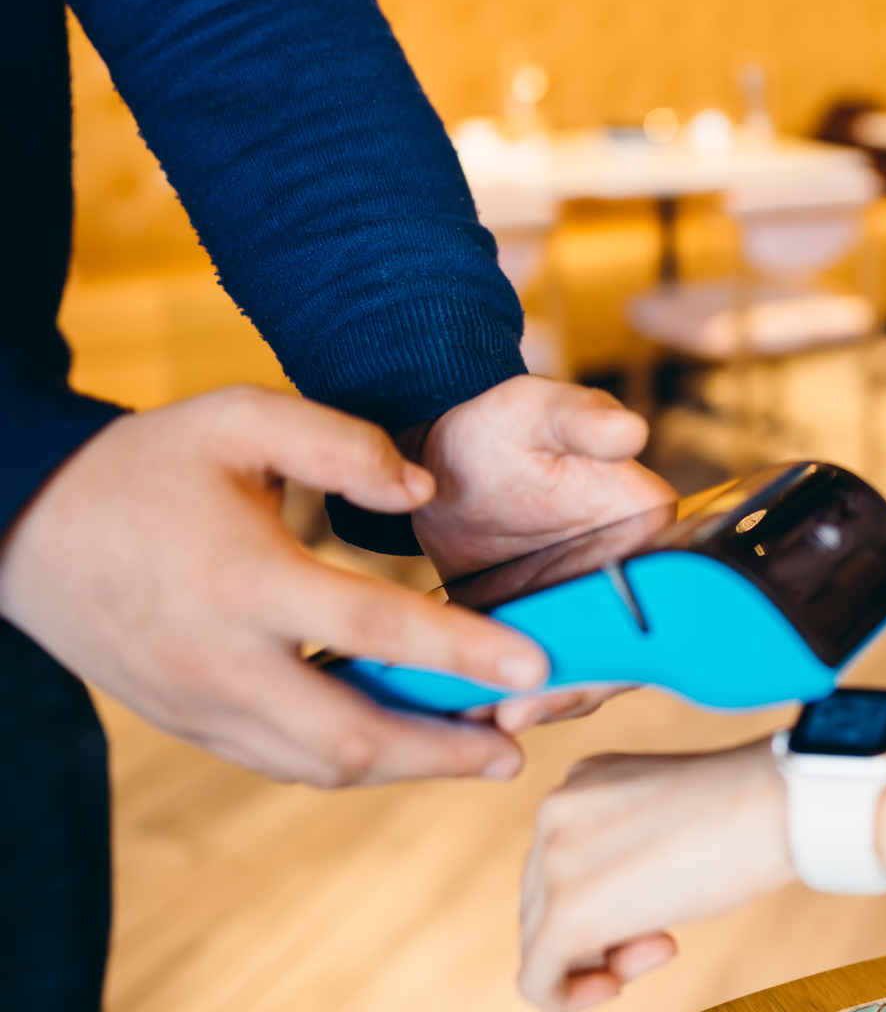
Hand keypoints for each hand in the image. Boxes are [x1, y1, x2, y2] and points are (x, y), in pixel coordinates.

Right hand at [0, 387, 549, 785]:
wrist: (27, 524)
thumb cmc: (147, 464)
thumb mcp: (238, 417)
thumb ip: (340, 442)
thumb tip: (424, 490)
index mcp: (243, 582)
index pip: (375, 628)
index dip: (462, 652)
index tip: (536, 664)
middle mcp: (222, 662)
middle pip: (353, 737)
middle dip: (445, 753)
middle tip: (516, 747)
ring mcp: (200, 706)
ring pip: (319, 766)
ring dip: (406, 768)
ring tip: (479, 755)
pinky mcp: (189, 725)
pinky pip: (281, 763)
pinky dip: (350, 763)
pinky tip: (403, 745)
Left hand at [412, 376, 675, 731]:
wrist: (441, 450)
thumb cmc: (502, 422)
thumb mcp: (540, 412)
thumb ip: (582, 420)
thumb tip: (630, 430)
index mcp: (646, 529)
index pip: (656, 601)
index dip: (625, 644)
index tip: (580, 668)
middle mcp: (625, 578)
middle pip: (619, 652)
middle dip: (572, 689)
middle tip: (514, 713)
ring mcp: (580, 610)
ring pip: (574, 671)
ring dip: (534, 703)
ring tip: (484, 721)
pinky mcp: (534, 630)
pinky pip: (527, 674)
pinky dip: (501, 696)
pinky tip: (464, 711)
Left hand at [519, 741, 792, 1011]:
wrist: (775, 802)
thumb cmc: (750, 812)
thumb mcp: (671, 821)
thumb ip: (628, 853)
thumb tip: (608, 925)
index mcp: (582, 782)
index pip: (565, 863)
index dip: (610, 901)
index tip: (665, 905)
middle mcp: (555, 811)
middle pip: (545, 902)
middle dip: (601, 935)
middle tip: (665, 940)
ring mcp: (554, 860)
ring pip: (541, 940)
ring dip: (598, 962)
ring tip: (661, 945)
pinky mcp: (568, 912)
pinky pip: (537, 978)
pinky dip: (567, 997)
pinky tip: (613, 987)